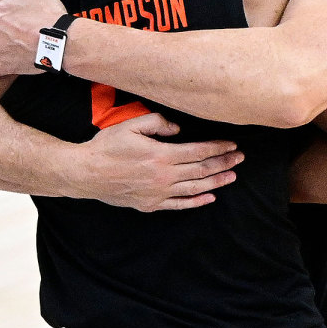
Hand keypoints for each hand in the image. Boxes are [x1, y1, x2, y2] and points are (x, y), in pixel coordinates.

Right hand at [71, 113, 243, 210]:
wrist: (86, 173)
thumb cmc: (107, 147)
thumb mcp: (131, 125)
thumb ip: (158, 123)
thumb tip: (178, 129)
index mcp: (161, 156)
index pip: (198, 152)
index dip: (218, 148)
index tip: (232, 145)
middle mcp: (163, 177)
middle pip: (201, 170)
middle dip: (223, 163)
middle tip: (240, 158)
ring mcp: (158, 193)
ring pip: (195, 188)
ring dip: (216, 182)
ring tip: (232, 176)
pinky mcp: (150, 204)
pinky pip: (179, 204)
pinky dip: (196, 201)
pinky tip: (209, 197)